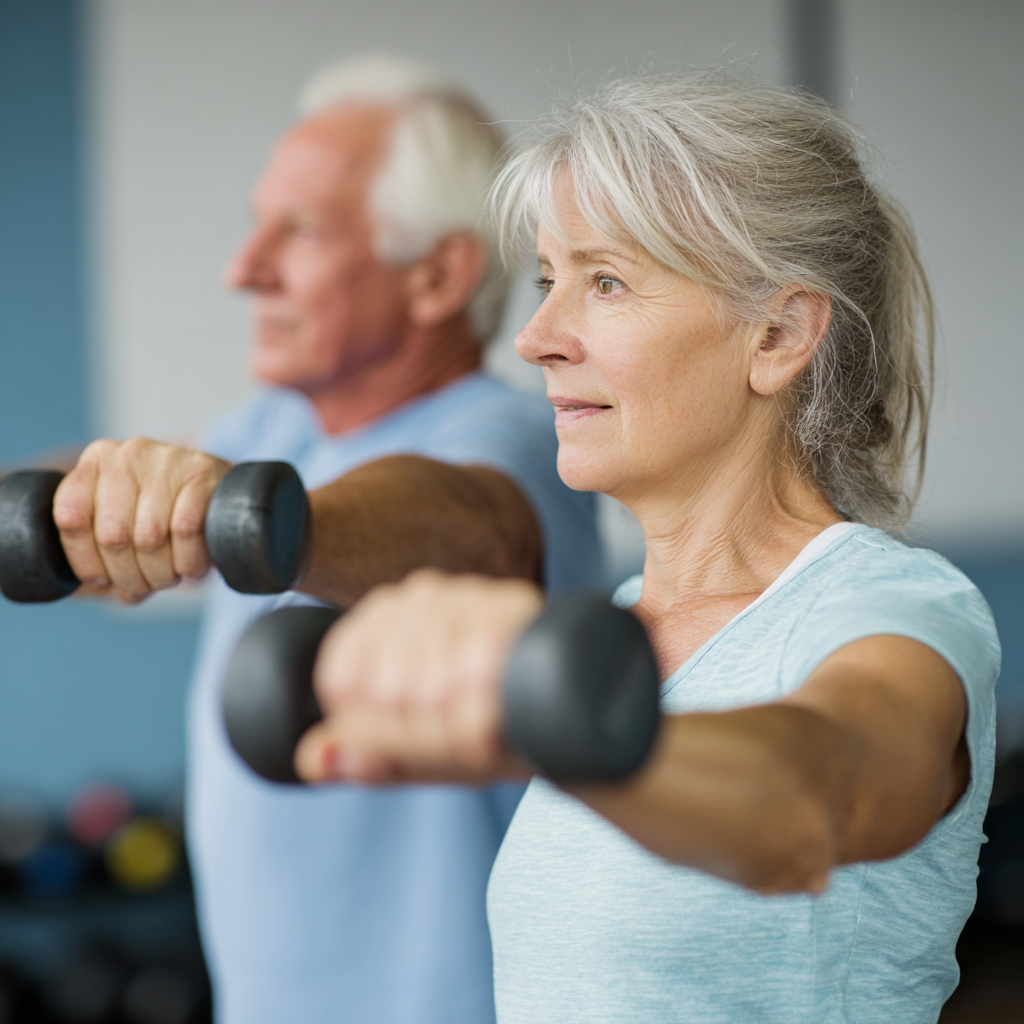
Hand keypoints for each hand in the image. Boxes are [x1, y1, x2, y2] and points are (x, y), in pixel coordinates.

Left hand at [53, 439, 229, 602]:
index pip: (72, 520)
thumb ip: (111, 556)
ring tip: (169, 578)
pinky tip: (192, 568)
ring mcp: (165, 459)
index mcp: (94, 464)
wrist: (222, 489)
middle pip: (113, 536)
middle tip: (146, 586)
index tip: (105, 582)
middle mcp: (125, 455)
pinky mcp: (202, 471)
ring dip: (160, 573)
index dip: (88, 563)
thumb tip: (122, 596)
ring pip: (149, 537)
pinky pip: (185, 529)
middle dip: (129, 576)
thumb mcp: (127, 522)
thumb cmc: (166, 511)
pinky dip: (188, 560)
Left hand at [294, 569, 543, 784]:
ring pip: (430, 694)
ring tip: (486, 725)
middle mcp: (426, 593)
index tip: (415, 731)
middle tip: (461, 733)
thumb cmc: (490, 726)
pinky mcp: (515, 617)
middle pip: (387, 691)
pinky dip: (482, 732)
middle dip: (420, 735)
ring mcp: (471, 599)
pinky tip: (498, 726)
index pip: (343, 677)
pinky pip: (473, 697)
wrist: (576, 714)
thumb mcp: (418, 749)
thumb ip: (363, 754)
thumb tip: (308, 759)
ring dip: (455, 735)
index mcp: (387, 613)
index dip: (372, 726)